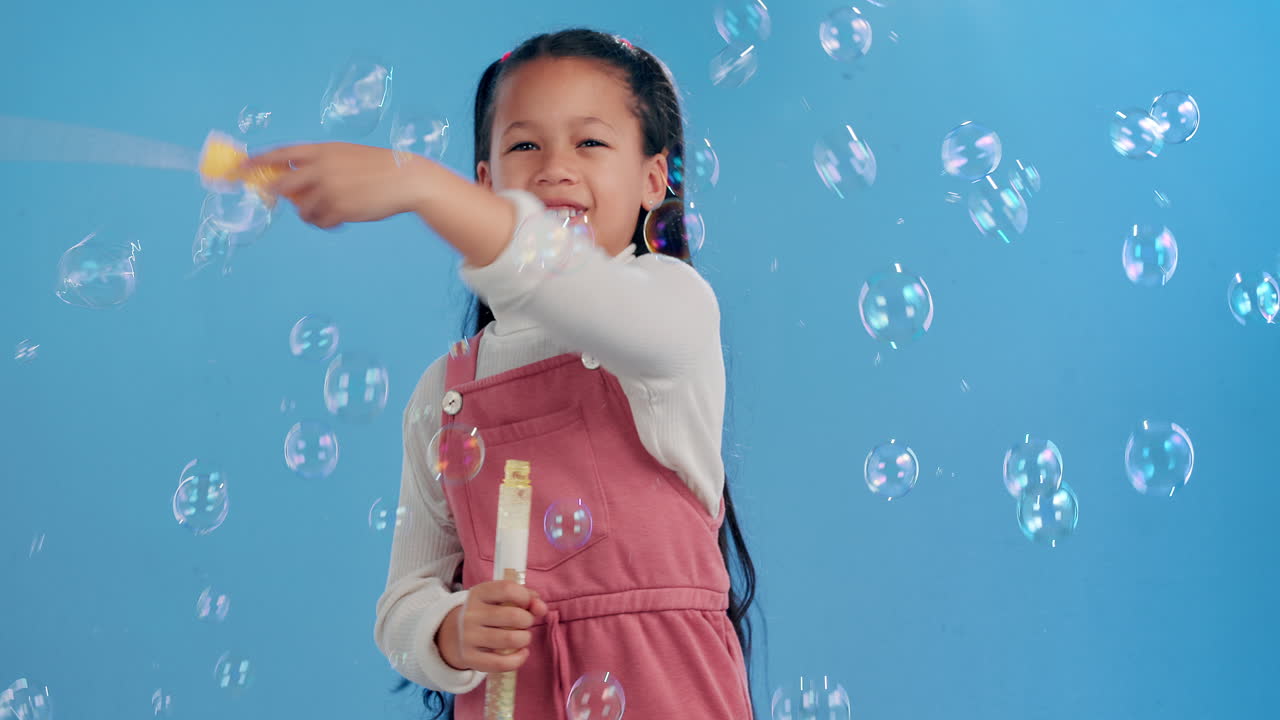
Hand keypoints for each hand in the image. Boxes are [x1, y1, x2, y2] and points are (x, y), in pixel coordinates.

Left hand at [241, 142, 428, 229]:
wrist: (406, 179)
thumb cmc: (376, 168)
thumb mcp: (345, 157)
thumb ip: (317, 167)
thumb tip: (288, 188)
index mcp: (322, 151)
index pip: (280, 154)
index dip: (256, 160)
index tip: (239, 166)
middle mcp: (321, 168)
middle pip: (281, 184)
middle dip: (270, 193)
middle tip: (265, 198)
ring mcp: (330, 189)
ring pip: (301, 208)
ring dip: (310, 212)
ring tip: (329, 210)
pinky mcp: (340, 209)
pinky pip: (319, 221)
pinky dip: (326, 222)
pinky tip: (341, 217)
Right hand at [437, 579, 548, 672]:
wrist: (454, 635)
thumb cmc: (488, 613)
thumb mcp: (500, 599)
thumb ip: (526, 598)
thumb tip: (541, 608)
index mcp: (478, 593)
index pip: (508, 589)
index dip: (525, 597)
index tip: (526, 604)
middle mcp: (470, 614)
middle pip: (513, 616)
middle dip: (528, 620)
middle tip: (524, 624)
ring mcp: (468, 637)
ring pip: (510, 639)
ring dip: (525, 638)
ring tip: (523, 637)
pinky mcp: (470, 658)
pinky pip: (502, 663)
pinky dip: (519, 659)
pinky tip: (521, 652)